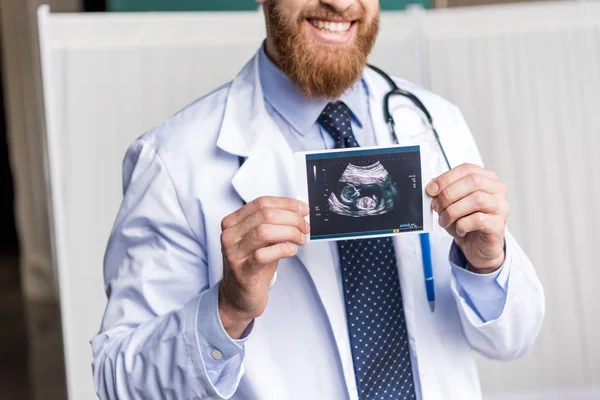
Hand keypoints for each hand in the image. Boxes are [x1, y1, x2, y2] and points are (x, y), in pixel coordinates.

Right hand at [219, 196, 309, 337]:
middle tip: (304, 227)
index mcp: (233, 222)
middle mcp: (230, 235)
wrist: (238, 296)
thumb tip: (299, 211)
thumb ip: (274, 224)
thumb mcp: (261, 239)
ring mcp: (234, 253)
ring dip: (290, 232)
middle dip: (292, 219)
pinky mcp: (242, 271)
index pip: (262, 202)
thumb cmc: (252, 265)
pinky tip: (291, 250)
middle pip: (265, 215)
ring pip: (264, 231)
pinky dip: (283, 249)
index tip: (303, 210)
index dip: (287, 204)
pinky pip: (263, 255)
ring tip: (300, 239)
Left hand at [426, 163, 508, 273]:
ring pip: (477, 200)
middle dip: (448, 193)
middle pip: (473, 182)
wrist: (475, 246)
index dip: (446, 178)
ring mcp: (501, 207)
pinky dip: (463, 224)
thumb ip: (443, 193)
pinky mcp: (498, 225)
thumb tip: (432, 186)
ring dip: (453, 210)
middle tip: (435, 206)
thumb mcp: (450, 204)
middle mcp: (497, 190)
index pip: (467, 169)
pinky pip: (479, 220)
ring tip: (444, 220)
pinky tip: (459, 229)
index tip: (430, 189)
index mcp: (485, 179)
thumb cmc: (464, 221)